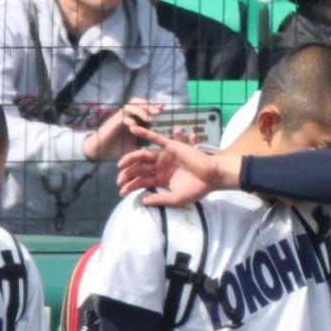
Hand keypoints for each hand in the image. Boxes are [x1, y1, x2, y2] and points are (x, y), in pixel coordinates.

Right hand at [83, 98, 163, 162]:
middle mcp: (129, 115)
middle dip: (150, 105)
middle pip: (141, 102)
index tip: (163, 109)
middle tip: (160, 111)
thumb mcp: (134, 150)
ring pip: (133, 104)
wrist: (99, 151)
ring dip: (142, 110)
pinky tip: (134, 127)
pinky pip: (124, 114)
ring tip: (149, 119)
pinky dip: (131, 119)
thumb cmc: (116, 150)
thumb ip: (145, 149)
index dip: (154, 107)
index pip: (146, 109)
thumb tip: (158, 153)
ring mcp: (121, 116)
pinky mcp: (115, 119)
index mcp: (135, 120)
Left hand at [116, 123, 241, 205]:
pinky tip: (134, 129)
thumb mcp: (175, 198)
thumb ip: (159, 199)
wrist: (212, 177)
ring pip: (143, 156)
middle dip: (128, 175)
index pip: (142, 182)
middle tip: (118, 180)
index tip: (121, 192)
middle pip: (139, 170)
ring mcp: (164, 156)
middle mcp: (161, 167)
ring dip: (131, 159)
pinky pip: (155, 138)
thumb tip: (142, 201)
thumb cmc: (197, 189)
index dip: (131, 187)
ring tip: (120, 164)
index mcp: (161, 179)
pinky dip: (145, 132)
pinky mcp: (170, 146)